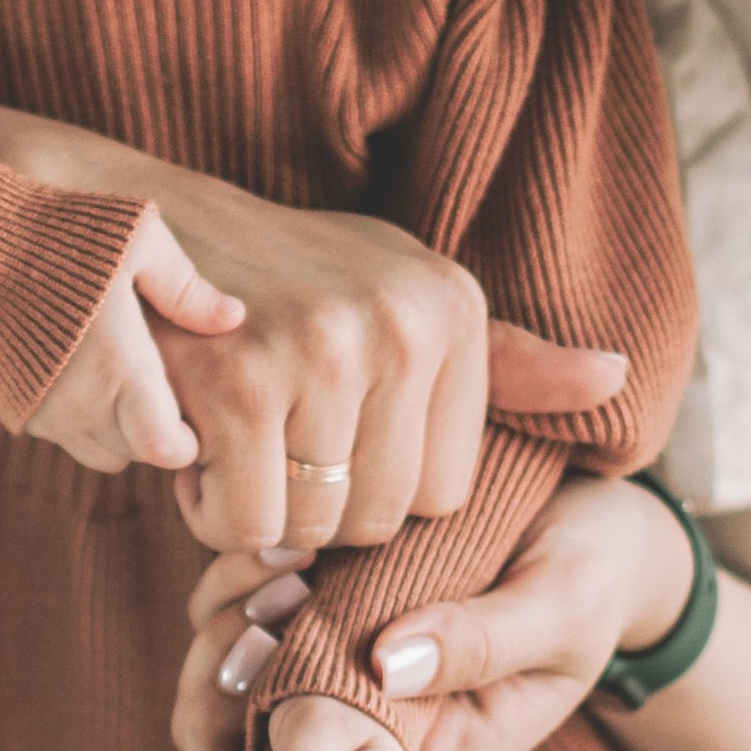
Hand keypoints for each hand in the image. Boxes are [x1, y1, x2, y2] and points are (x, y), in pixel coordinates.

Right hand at [23, 206, 246, 471]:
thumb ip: (186, 288)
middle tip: (160, 384)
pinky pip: (63, 435)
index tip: (190, 412)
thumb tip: (233, 317)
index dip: (187, 441)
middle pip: (137, 454)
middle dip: (155, 431)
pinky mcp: (15, 408)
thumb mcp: (139, 240)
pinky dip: (79, 418)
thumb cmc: (64, 233)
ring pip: (100, 453)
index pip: (166, 450)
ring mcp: (43, 410)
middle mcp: (80, 402)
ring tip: (120, 376)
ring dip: (118, 431)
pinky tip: (78, 369)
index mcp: (121, 367)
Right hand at [145, 178, 629, 558]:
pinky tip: (194, 446)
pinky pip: (245, 522)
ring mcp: (321, 351)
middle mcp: (400, 325)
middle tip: (267, 441)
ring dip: (258, 510)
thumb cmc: (280, 278)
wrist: (136, 222)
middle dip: (315, 505)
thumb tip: (614, 379)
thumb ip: (506, 361)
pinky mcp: (238, 383)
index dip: (376, 487)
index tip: (327, 434)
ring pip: (312, 528)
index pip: (444, 495)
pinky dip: (209, 509)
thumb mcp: (400, 298)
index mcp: (450, 307)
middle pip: (380, 520)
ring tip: (232, 439)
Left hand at [161, 476, 693, 750]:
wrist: (598, 524)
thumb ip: (486, 638)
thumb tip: (385, 663)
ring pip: (238, 725)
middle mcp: (380, 738)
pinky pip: (246, 644)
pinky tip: (257, 563)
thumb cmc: (592, 575)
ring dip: (214, 682)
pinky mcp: (324, 629)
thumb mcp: (561, 605)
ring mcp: (346, 684)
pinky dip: (228, 610)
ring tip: (250, 602)